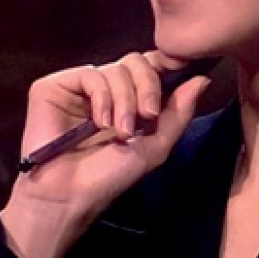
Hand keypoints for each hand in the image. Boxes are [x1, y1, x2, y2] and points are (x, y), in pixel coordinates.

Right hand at [0, 51, 212, 257]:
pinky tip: (99, 122)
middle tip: (148, 116)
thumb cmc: (111, 177)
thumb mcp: (156, 146)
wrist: (70, 195)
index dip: (168, 64)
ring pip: (117, 68)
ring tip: (120, 132)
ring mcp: (80, 87)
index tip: (183, 67)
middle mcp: (106, 89)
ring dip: (125, 101)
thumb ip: (179, 112)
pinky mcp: (56, 86)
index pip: (152, 66)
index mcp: (130, 100)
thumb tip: (203, 79)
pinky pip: (90, 74)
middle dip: (149, 87)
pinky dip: (102, 97)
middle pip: (137, 62)